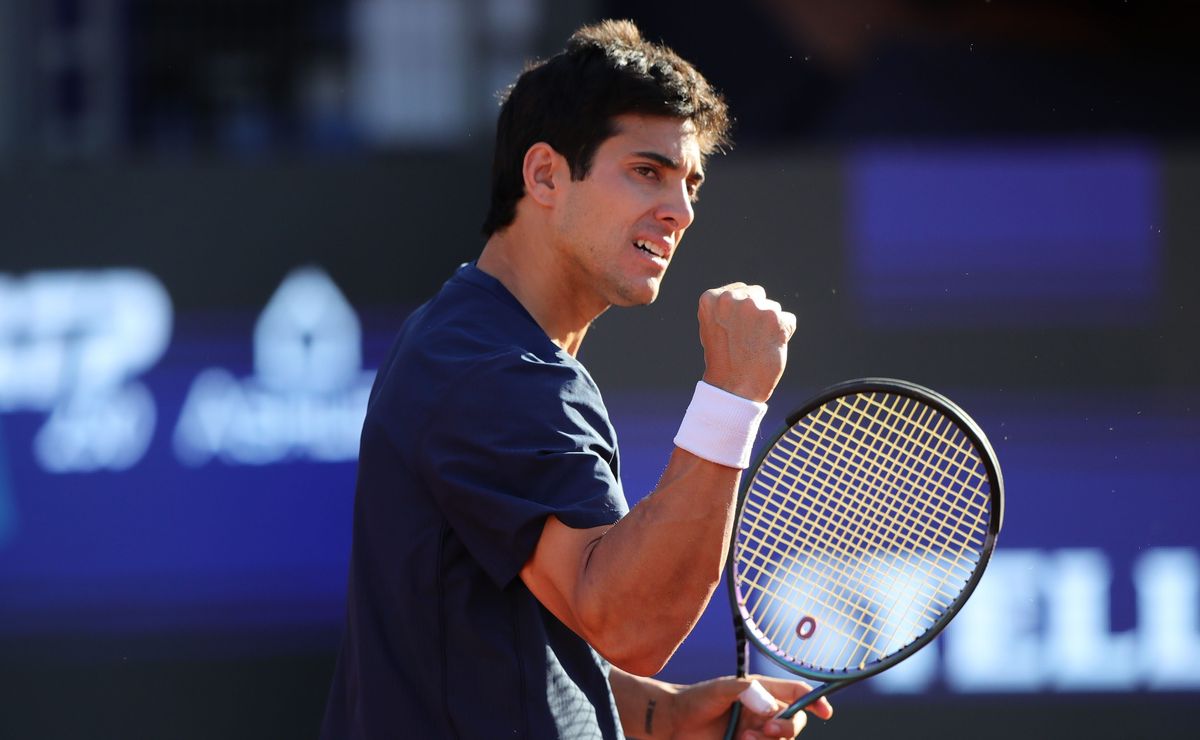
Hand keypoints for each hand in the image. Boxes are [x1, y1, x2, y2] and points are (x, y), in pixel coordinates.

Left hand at [668, 674, 832, 739]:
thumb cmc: (696, 700)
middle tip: (766, 729)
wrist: (672, 723)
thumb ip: (748, 692)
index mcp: (762, 693)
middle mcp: (763, 714)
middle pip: (794, 722)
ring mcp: (756, 734)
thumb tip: (771, 707)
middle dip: (787, 727)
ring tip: (743, 739)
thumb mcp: (722, 689)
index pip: (796, 694)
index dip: (814, 701)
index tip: (825, 712)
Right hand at [696, 283, 795, 402]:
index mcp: (711, 298)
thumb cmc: (723, 360)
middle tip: (747, 339)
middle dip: (757, 314)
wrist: (734, 388)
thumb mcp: (713, 327)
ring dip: (770, 325)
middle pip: (758, 295)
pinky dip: (784, 335)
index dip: (741, 312)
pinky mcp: (776, 320)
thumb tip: (747, 294)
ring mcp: (755, 308)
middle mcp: (732, 299)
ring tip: (756, 347)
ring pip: (773, 309)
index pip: (740, 290)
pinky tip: (770, 348)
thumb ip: (726, 308)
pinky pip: (789, 321)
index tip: (735, 330)